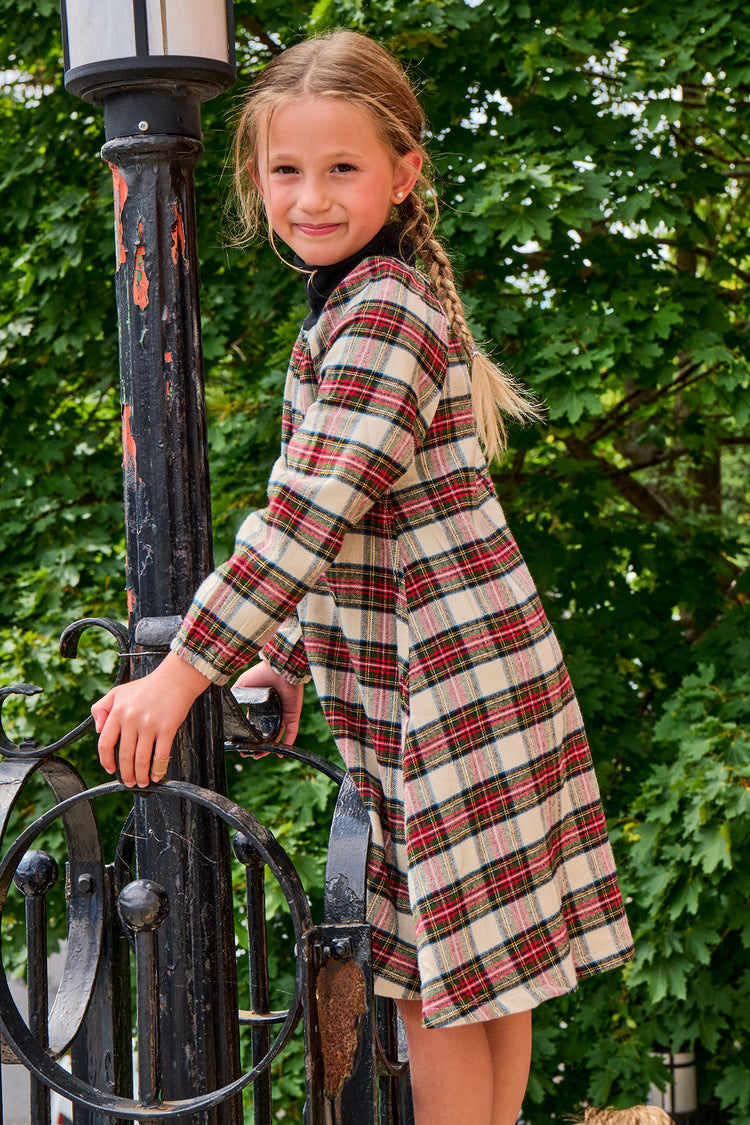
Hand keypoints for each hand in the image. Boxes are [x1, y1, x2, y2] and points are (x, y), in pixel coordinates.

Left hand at [92, 652, 210, 787]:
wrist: (175, 678)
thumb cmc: (147, 686)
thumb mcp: (118, 691)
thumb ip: (101, 708)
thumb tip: (97, 731)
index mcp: (117, 711)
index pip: (105, 743)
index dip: (106, 761)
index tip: (110, 770)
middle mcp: (131, 719)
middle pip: (124, 756)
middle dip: (126, 774)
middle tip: (128, 782)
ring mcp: (149, 724)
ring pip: (141, 759)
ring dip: (140, 775)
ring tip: (141, 782)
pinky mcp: (167, 728)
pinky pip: (161, 755)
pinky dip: (158, 769)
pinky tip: (157, 775)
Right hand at [234, 662, 303, 756]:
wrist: (279, 668)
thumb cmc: (261, 673)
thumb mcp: (242, 684)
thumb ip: (235, 695)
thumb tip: (222, 705)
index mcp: (260, 706)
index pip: (254, 725)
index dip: (248, 736)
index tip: (241, 746)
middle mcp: (272, 712)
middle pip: (265, 733)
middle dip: (258, 746)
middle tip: (250, 755)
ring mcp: (283, 714)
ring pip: (277, 735)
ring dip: (270, 747)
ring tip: (260, 756)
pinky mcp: (293, 715)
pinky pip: (291, 731)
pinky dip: (287, 742)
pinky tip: (280, 752)